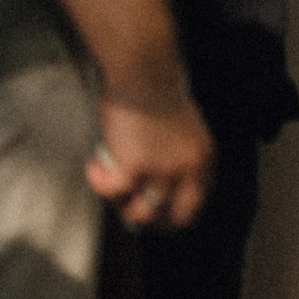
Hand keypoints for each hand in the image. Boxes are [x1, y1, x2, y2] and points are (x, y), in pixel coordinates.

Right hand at [88, 86, 213, 231]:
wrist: (146, 76)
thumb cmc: (159, 96)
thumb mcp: (185, 132)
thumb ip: (177, 160)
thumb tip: (155, 190)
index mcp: (203, 160)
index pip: (197, 205)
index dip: (174, 216)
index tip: (156, 216)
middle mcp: (188, 170)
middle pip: (176, 218)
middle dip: (152, 223)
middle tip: (129, 210)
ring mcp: (162, 172)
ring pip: (142, 213)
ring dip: (122, 203)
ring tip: (111, 183)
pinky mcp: (134, 168)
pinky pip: (112, 192)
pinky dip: (99, 183)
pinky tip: (95, 166)